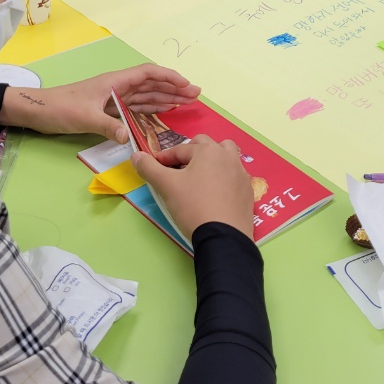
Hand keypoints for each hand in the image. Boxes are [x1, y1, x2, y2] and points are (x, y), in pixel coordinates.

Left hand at [0, 63, 200, 141]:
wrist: (38, 111)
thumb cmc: (60, 108)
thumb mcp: (84, 117)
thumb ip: (109, 126)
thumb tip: (130, 137)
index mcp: (114, 82)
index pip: (147, 73)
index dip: (169, 77)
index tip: (186, 85)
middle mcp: (117, 87)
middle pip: (151, 84)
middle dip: (174, 88)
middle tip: (196, 95)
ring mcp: (113, 98)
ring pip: (146, 95)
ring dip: (166, 97)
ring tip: (186, 102)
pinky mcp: (108, 109)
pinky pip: (136, 106)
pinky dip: (152, 108)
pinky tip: (163, 112)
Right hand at [132, 134, 254, 241]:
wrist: (224, 237)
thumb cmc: (193, 206)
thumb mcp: (166, 187)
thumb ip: (149, 168)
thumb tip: (136, 156)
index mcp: (208, 150)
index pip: (180, 150)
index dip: (164, 158)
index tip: (154, 168)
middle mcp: (227, 156)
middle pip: (206, 146)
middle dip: (190, 154)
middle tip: (177, 170)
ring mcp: (241, 173)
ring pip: (225, 156)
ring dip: (211, 161)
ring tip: (199, 176)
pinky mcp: (248, 191)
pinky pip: (233, 176)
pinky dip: (223, 178)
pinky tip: (214, 193)